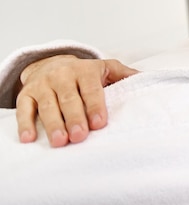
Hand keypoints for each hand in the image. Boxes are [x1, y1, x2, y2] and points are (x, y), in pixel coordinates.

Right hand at [15, 55, 138, 146]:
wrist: (50, 63)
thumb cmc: (83, 73)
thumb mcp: (106, 68)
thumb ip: (125, 74)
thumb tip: (149, 79)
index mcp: (85, 71)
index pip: (91, 89)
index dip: (95, 106)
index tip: (99, 123)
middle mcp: (62, 76)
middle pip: (69, 99)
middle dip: (75, 118)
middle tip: (80, 136)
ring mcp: (43, 85)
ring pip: (48, 105)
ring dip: (53, 124)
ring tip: (60, 141)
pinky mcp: (26, 94)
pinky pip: (24, 109)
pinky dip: (25, 123)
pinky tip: (30, 138)